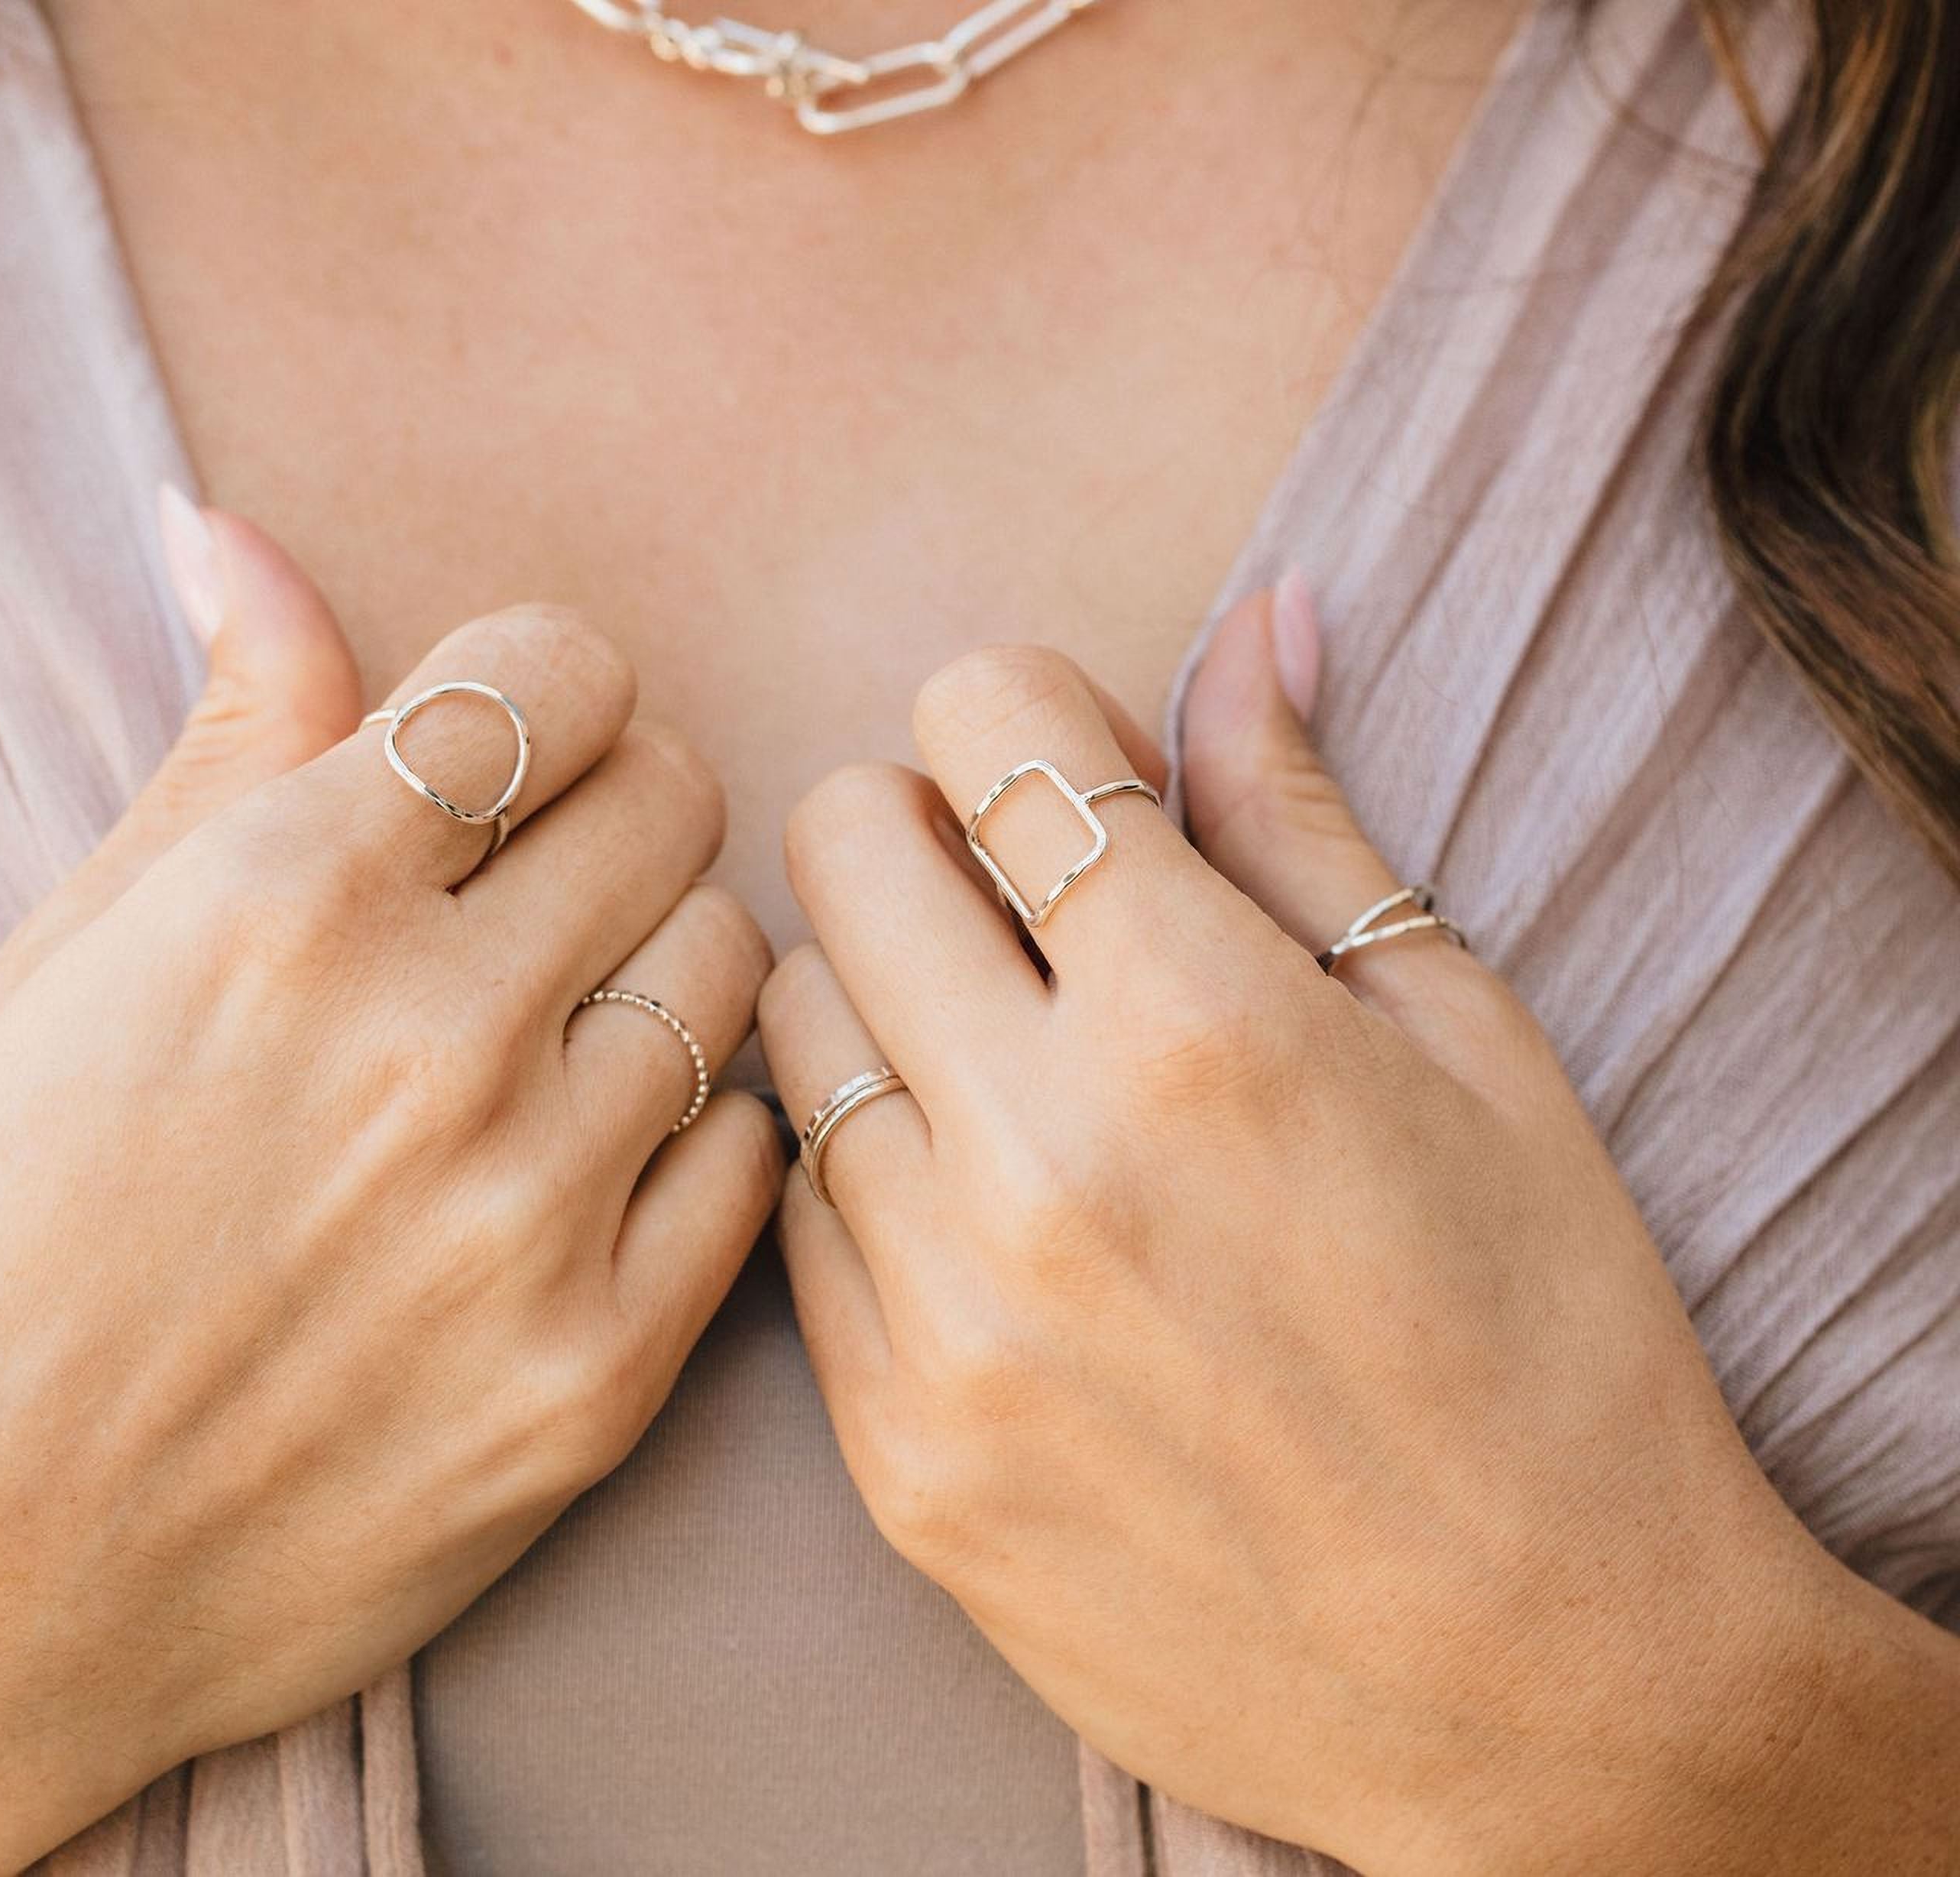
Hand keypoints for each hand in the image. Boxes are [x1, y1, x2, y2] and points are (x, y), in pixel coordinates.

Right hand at [0, 503, 779, 1873]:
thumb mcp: (65, 961)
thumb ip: (219, 738)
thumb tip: (239, 533)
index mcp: (285, 897)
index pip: (559, 672)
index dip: (543, 689)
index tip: (505, 750)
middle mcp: (433, 1043)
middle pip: (676, 798)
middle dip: (616, 805)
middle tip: (537, 883)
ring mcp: (532, 1220)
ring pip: (731, 968)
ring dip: (659, 965)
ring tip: (557, 1026)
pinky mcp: (598, 1380)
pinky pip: (756, 1158)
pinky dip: (697, 1131)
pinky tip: (597, 1158)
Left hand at [760, 584, 1959, 1872]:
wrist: (1543, 1683)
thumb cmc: (1544, 1339)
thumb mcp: (1469, 1045)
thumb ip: (1308, 822)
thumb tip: (1256, 620)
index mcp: (1203, 1019)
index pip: (985, 723)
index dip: (1025, 717)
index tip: (1071, 780)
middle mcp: (1042, 1157)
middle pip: (839, 843)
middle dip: (923, 829)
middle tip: (1014, 904)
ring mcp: (945, 1320)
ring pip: (785, 1026)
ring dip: (876, 1003)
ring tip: (997, 1070)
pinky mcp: (895, 1453)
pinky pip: (789, 1219)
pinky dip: (864, 1175)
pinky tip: (980, 1217)